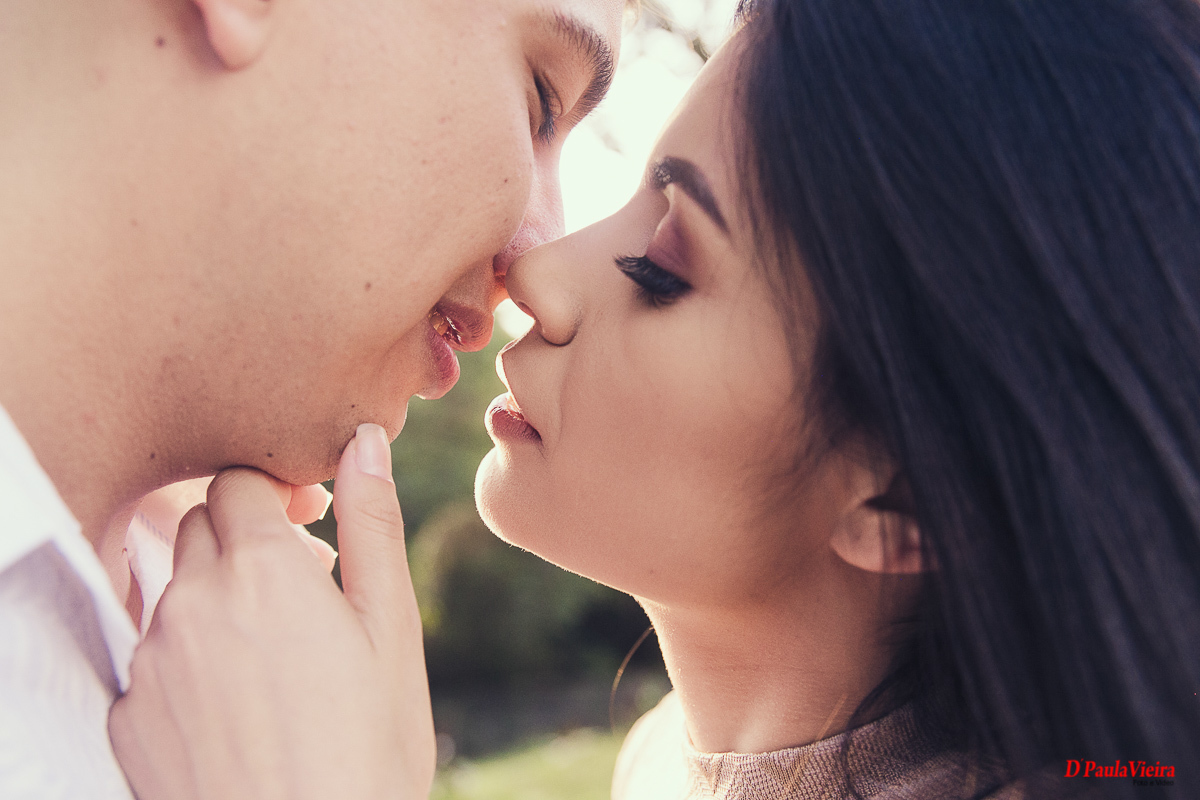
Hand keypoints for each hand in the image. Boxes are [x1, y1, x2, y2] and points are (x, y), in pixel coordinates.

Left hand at [109, 424, 434, 799]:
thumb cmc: (366, 746)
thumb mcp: (388, 629)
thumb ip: (371, 524)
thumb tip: (365, 441)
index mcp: (261, 569)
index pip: (237, 481)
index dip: (274, 494)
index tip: (307, 525)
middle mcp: (190, 601)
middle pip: (201, 526)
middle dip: (244, 538)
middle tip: (297, 588)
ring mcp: (150, 660)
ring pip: (174, 589)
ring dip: (215, 597)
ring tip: (274, 657)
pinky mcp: (127, 715)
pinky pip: (150, 655)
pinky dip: (187, 659)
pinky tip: (236, 705)